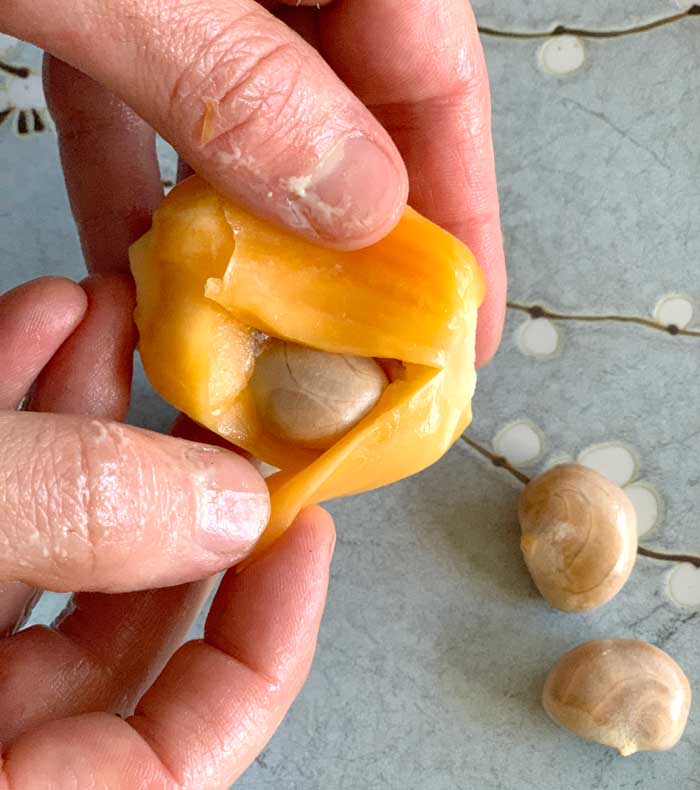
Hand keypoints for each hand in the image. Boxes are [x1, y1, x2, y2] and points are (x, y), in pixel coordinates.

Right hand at [0, 277, 334, 786]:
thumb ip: (70, 518)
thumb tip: (229, 504)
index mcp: (11, 778)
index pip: (184, 753)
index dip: (267, 644)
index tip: (305, 525)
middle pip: (123, 619)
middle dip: (169, 479)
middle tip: (218, 394)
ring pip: (51, 535)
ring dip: (89, 413)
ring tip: (121, 313)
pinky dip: (16, 401)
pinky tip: (52, 317)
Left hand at [2, 0, 505, 364]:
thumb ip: (232, 77)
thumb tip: (356, 204)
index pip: (435, 69)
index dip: (460, 206)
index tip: (462, 320)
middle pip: (351, 108)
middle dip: (352, 241)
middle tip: (356, 349)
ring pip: (250, 118)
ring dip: (243, 229)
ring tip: (249, 330)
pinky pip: (150, 101)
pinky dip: (143, 185)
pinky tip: (134, 259)